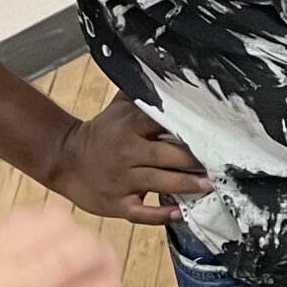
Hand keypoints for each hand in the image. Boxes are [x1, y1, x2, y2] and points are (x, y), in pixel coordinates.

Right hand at [46, 99, 211, 226]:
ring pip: (159, 182)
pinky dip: (160, 215)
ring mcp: (120, 180)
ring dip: (187, 184)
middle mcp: (126, 152)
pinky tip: (180, 214)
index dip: (188, 129)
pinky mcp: (116, 203)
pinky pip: (140, 212)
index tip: (213, 134)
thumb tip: (169, 71)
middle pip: (167, 155)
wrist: (65, 159)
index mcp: (129, 125)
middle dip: (195, 160)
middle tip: (220, 164)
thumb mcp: (118, 108)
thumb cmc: (102, 131)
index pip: (162, 123)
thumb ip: (142, 92)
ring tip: (210, 186)